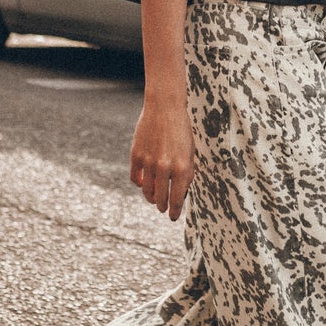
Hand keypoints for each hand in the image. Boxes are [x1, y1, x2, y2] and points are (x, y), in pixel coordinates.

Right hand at [130, 96, 193, 218]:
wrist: (165, 108)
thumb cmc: (182, 130)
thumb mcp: (190, 153)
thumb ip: (186, 173)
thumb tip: (180, 194)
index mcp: (182, 168)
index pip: (177, 199)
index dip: (175, 211)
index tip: (173, 217)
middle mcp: (165, 167)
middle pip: (161, 198)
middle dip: (163, 207)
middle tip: (164, 209)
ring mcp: (149, 162)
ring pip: (147, 191)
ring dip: (150, 198)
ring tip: (154, 199)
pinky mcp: (136, 155)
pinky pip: (136, 178)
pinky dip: (139, 183)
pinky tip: (144, 183)